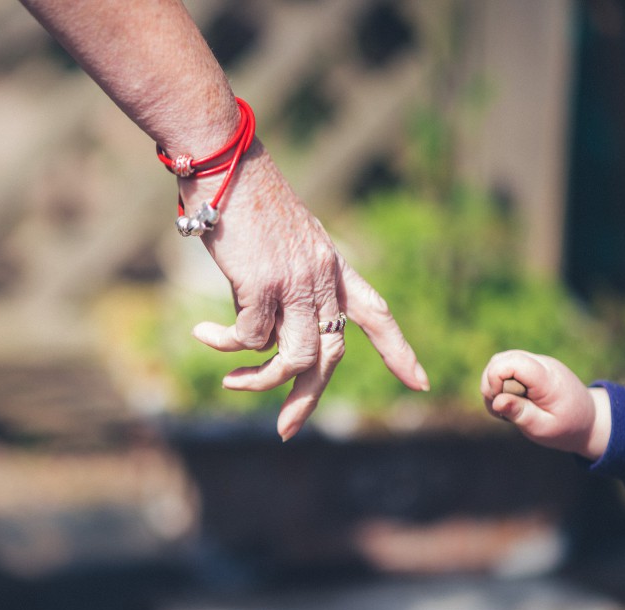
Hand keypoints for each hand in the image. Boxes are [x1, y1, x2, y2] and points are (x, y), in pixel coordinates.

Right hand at [186, 145, 429, 440]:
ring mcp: (296, 284)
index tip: (421, 382)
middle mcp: (322, 279)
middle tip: (287, 429)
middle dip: (309, 399)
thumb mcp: (285, 242)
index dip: (398, 351)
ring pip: (294, 359)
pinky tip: (203, 334)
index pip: (376, 313)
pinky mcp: (263, 286)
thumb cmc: (247, 199)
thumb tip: (270, 329)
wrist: (226, 164)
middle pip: (331, 355)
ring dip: (260, 381)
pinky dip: (225, 346)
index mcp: (333, 267)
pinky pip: (248, 340)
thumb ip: (291, 283)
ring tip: (232, 382)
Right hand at [481, 350, 610, 459]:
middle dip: (489, 383)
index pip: (513, 363)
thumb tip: (496, 401)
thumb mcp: (544, 428)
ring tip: (502, 407)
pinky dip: (499, 382)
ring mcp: (538, 363)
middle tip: (498, 408)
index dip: (495, 379)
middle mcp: (542, 364)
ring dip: (492, 383)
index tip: (499, 401)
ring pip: (500, 360)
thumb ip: (521, 414)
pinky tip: (507, 401)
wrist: (589, 420)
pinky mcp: (533, 367)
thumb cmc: (567, 427)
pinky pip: (506, 366)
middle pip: (501, 359)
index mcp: (548, 380)